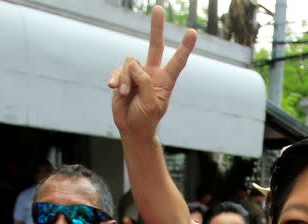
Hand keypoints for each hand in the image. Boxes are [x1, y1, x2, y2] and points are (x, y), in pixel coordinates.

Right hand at [109, 6, 196, 139]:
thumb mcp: (151, 105)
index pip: (178, 62)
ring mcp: (137, 74)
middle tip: (159, 8)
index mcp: (166, 81)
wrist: (131, 128)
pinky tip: (114, 88)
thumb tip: (135, 64)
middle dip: (156, 27)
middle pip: (155, 46)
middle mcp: (152, 73)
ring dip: (126, 79)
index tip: (192, 32)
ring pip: (130, 63)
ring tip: (127, 93)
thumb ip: (146, 83)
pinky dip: (116, 79)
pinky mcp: (124, 76)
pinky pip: (119, 70)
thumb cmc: (146, 119)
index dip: (184, 47)